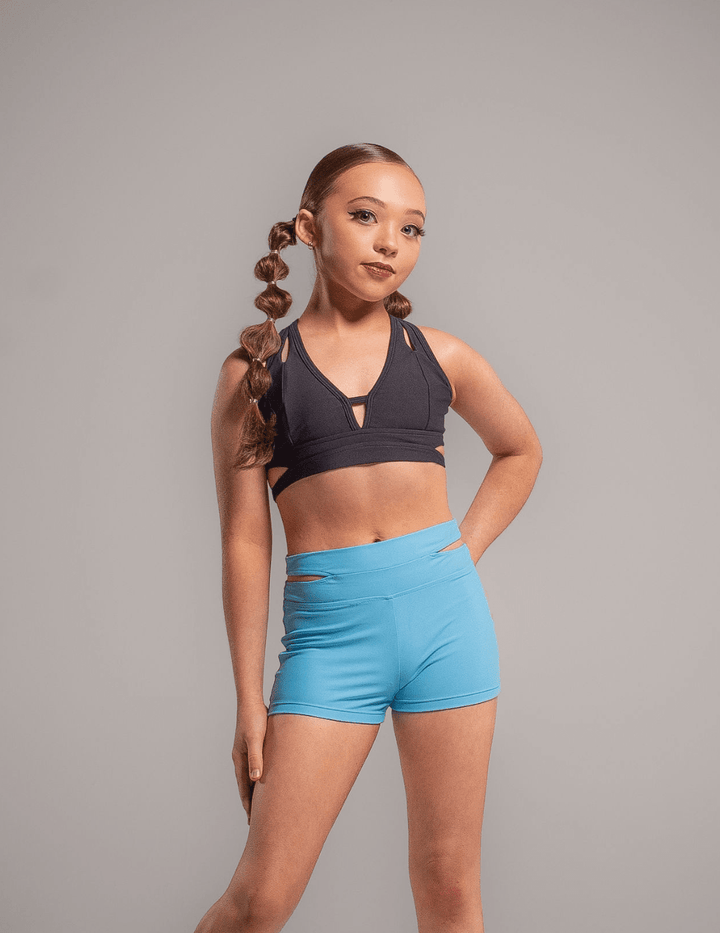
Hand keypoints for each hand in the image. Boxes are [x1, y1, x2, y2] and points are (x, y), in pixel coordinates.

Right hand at [232, 699, 268, 823]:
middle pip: (246, 785)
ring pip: (251, 777)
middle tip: (256, 820)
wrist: (251, 701)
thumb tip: (256, 780)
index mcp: (240, 759)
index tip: (252, 821)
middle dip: (251, 802)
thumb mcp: (255, 740)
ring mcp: (247, 752)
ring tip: (263, 805)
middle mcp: (241, 758)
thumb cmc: (254, 719)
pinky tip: (268, 780)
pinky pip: (258, 766)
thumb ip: (256, 759)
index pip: (243, 788)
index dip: (248, 805)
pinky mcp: (255, 746)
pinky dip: (261, 777)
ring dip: (256, 791)